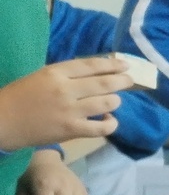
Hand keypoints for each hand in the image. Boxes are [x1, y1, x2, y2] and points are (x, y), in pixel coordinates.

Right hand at [0, 58, 124, 149]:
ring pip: (107, 103)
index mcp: (55, 72)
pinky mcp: (71, 129)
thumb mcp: (41, 77)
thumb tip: (96, 74)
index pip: (91, 65)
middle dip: (122, 81)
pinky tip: (108, 120)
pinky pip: (102, 127)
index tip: (125, 65)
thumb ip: (66, 75)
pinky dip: (110, 123)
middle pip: (104, 82)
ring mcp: (70, 110)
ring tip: (114, 102)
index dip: (112, 64)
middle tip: (130, 81)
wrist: (3, 121)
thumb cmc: (20, 97)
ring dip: (115, 101)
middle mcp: (65, 89)